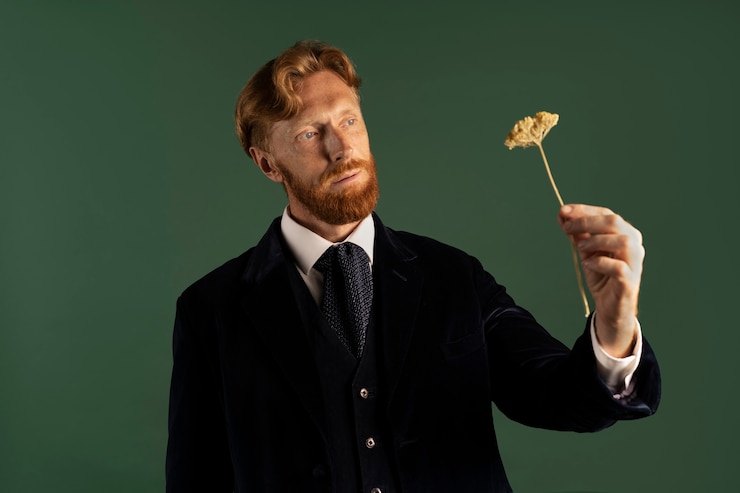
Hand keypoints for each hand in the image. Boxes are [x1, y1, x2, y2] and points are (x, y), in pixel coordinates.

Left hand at [558, 204, 643, 357]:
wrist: (610, 306)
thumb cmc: (601, 275)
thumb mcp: (586, 251)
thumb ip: (578, 234)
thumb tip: (563, 215)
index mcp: (625, 233)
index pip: (607, 214)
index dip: (584, 210)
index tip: (563, 211)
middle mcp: (633, 245)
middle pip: (614, 222)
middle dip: (587, 221)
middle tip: (567, 227)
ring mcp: (634, 263)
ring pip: (622, 242)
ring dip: (596, 241)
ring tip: (579, 248)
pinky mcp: (630, 281)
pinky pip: (619, 267)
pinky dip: (600, 262)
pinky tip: (588, 264)